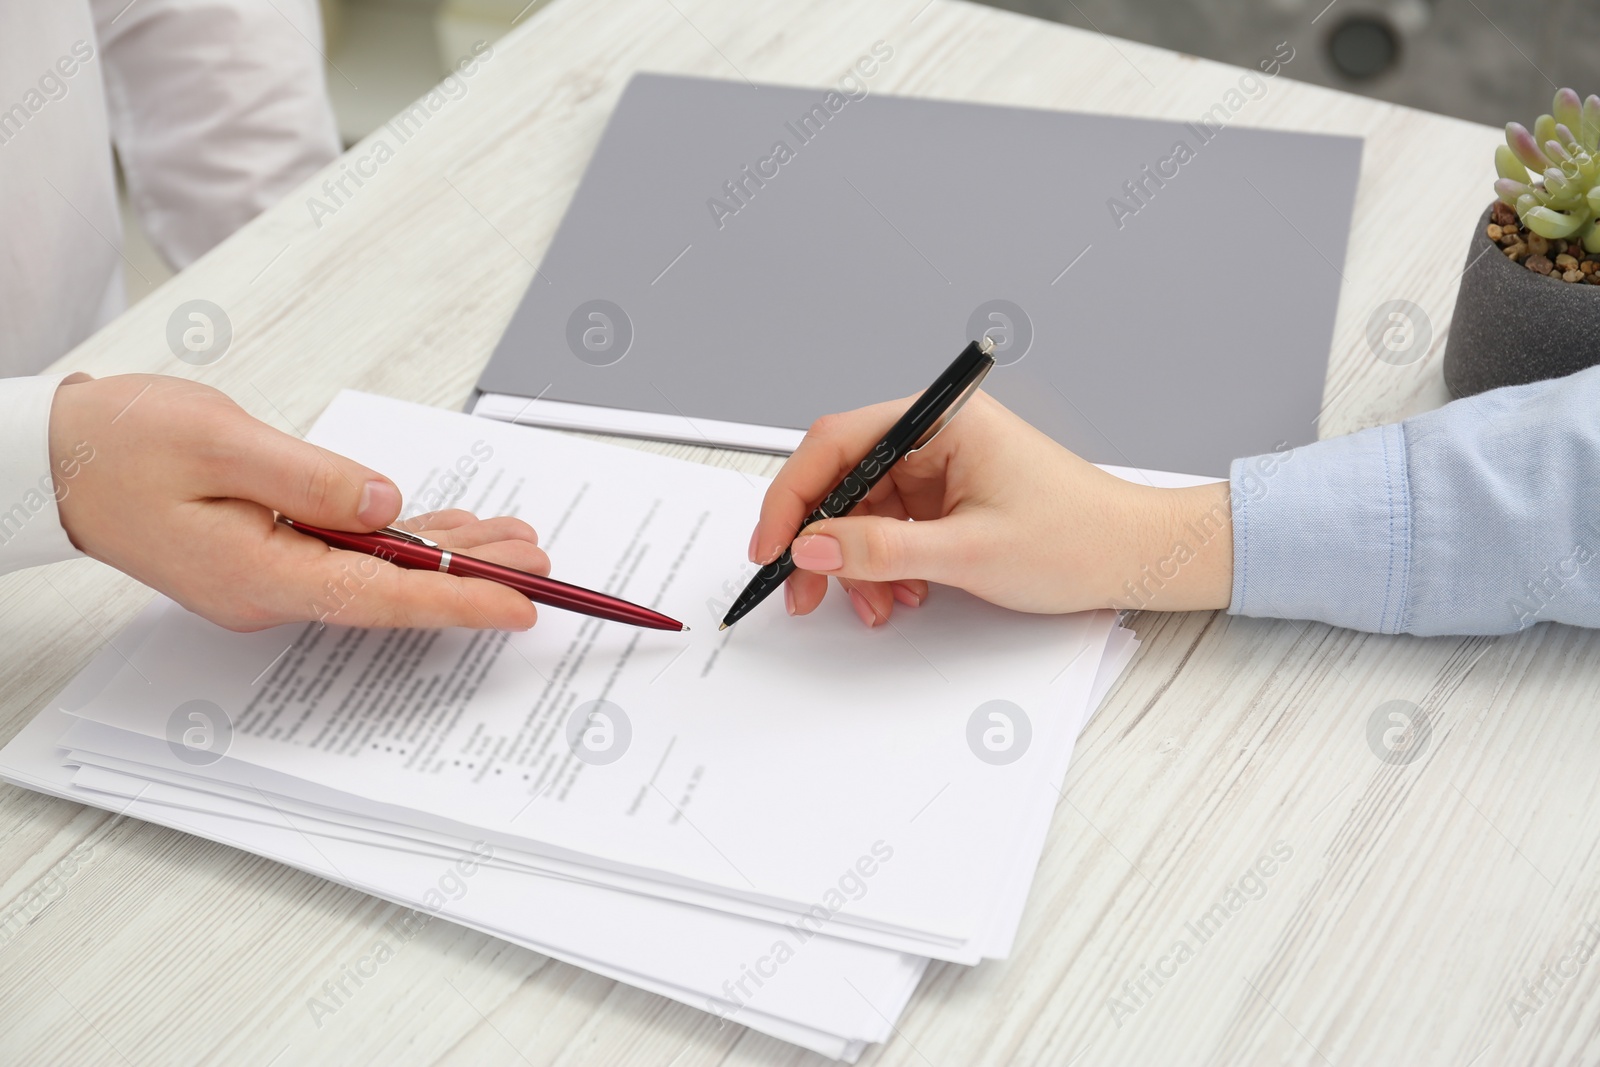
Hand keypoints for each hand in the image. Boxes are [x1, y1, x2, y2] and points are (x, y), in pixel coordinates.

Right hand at [48, 374, 547, 631]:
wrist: (57, 461)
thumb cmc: (122, 446)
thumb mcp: (221, 442)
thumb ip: (312, 478)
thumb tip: (386, 505)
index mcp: (262, 573)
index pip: (383, 596)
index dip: (460, 599)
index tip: (522, 604)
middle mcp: (274, 590)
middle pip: (394, 591)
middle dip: (474, 576)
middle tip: (544, 562)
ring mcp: (274, 577)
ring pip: (381, 574)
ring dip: (449, 556)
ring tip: (519, 542)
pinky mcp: (274, 555)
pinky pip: (354, 558)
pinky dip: (406, 542)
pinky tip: (451, 532)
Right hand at [749, 390, 1233, 625]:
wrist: (1138, 558)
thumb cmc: (1078, 538)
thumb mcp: (968, 554)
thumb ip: (880, 549)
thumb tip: (810, 548)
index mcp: (942, 420)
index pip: (835, 442)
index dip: (791, 496)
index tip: (771, 547)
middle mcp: (936, 434)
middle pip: (843, 477)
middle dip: (820, 540)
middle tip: (803, 593)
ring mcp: (942, 466)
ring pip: (863, 510)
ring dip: (856, 562)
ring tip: (872, 604)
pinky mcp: (950, 497)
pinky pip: (892, 526)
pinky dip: (884, 565)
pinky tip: (900, 594)